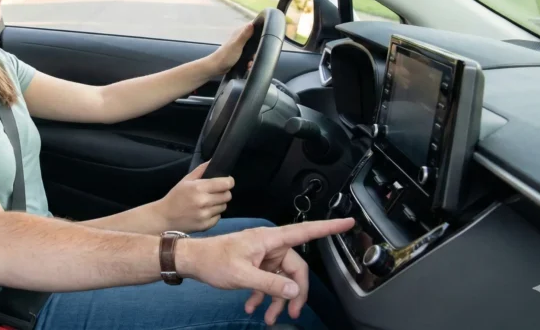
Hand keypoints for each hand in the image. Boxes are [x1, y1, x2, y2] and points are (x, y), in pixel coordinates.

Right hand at [152, 161, 233, 232]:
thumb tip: (214, 160)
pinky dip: (214, 214)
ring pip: (224, 206)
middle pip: (227, 195)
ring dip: (218, 204)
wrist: (165, 217)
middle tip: (215, 192)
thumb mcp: (186, 180)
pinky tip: (204, 212)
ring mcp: (205, 215)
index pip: (225, 184)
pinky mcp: (206, 225)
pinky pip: (218, 217)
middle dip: (223, 192)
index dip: (229, 181)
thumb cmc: (175, 197)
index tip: (226, 182)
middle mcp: (203, 202)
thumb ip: (201, 170)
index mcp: (198, 188)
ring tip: (207, 203)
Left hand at [177, 218, 354, 324]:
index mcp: (269, 240)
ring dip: (277, 299)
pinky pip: (267, 280)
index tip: (347, 221)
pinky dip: (263, 295)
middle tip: (291, 312)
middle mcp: (269, 245)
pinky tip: (253, 307)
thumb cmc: (213, 261)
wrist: (192, 260)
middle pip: (294, 268)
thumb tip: (294, 291)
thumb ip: (270, 284)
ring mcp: (262, 255)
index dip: (328, 227)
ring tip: (270, 318)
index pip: (305, 231)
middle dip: (294, 292)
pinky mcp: (254, 264)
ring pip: (281, 278)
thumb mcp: (242, 276)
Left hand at [206, 22, 255, 75]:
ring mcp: (241, 45)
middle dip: (258, 48)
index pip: (253, 25)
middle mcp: (241, 37)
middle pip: (256, 38)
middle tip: (255, 55)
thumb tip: (252, 24)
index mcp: (240, 32)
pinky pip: (250, 55)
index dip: (260, 29)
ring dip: (254, 56)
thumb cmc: (225, 56)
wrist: (217, 67)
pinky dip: (250, 60)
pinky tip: (248, 65)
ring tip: (250, 62)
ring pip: (254, 48)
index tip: (263, 37)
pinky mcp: (241, 53)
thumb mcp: (237, 45)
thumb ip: (244, 35)